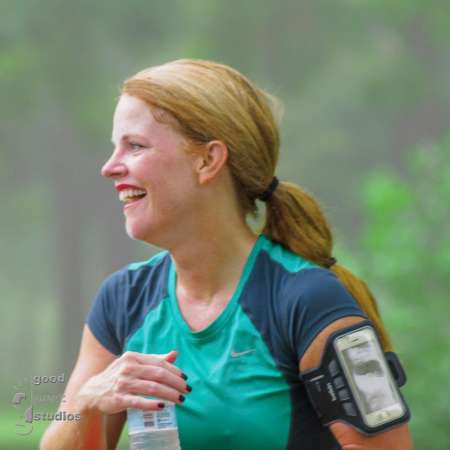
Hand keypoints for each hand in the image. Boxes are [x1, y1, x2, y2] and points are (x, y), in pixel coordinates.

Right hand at [76, 350, 190, 414]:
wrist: (92, 392)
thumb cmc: (119, 376)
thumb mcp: (134, 363)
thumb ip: (154, 359)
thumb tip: (175, 354)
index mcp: (133, 357)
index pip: (159, 363)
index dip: (175, 370)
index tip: (185, 378)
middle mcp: (128, 368)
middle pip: (158, 374)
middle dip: (176, 383)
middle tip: (187, 390)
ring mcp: (123, 383)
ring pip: (152, 388)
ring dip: (169, 394)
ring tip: (180, 400)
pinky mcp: (119, 399)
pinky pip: (139, 401)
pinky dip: (152, 404)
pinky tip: (163, 406)